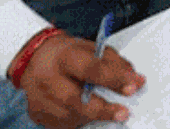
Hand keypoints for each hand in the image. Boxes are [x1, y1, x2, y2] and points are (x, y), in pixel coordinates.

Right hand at [18, 33, 143, 128]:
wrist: (34, 60)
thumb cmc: (67, 54)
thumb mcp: (91, 48)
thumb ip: (114, 62)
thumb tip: (135, 79)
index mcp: (64, 57)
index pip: (90, 69)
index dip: (114, 78)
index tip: (133, 85)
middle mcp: (48, 79)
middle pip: (74, 99)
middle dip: (102, 109)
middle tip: (123, 113)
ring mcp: (39, 99)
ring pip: (69, 116)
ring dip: (93, 117)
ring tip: (108, 112)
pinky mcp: (38, 115)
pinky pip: (63, 125)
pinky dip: (79, 121)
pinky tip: (86, 114)